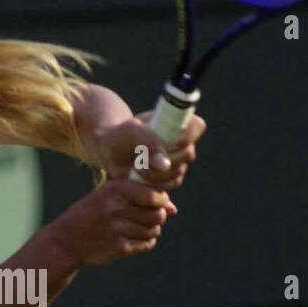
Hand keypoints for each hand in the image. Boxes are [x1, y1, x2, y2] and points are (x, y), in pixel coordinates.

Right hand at [48, 177, 175, 268]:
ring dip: (152, 229)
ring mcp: (118, 229)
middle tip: (147, 217)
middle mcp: (117, 209)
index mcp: (115, 190)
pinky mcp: (120, 247)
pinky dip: (146, 241)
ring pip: (154, 229)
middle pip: (157, 214)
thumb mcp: (109, 196)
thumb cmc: (92, 213)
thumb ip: (141, 197)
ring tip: (138, 227)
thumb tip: (173, 209)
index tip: (156, 203)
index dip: (161, 200)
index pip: (154, 195)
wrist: (67, 240)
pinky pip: (147, 243)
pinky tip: (134, 237)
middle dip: (158, 216)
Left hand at [88, 110, 205, 187]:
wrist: (110, 150)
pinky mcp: (170, 176)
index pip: (197, 126)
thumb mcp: (131, 132)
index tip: (167, 143)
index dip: (187, 136)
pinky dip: (155, 184)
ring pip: (178, 172)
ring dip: (156, 175)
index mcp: (177, 121)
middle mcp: (182, 140)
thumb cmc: (121, 134)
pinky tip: (140, 177)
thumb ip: (148, 143)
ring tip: (136, 168)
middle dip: (164, 160)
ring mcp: (177, 159)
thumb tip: (165, 166)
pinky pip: (171, 184)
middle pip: (187, 154)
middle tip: (140, 160)